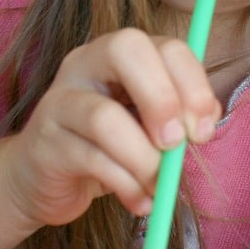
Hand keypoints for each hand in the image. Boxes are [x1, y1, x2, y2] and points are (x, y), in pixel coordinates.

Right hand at [3, 28, 221, 229]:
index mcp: (120, 53)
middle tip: (176, 144)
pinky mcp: (44, 142)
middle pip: (126, 49)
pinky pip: (92, 160)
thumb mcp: (149, 127)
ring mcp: (59, 99)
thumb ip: (180, 117)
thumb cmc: (107, 148)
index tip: (203, 131)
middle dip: (162, 99)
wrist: (43, 180)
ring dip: (144, 160)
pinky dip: (126, 186)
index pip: (165, 46)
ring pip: (105, 117)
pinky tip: (139, 201)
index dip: (192, 85)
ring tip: (157, 186)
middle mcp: (85, 63)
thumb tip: (206, 121)